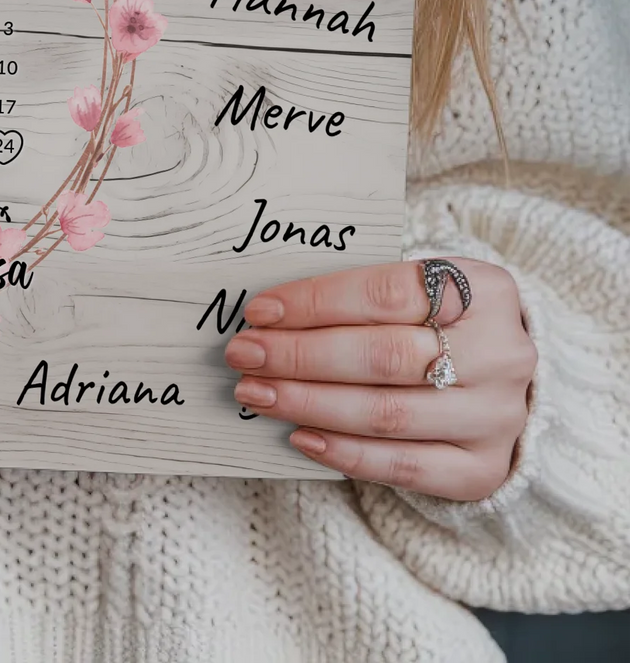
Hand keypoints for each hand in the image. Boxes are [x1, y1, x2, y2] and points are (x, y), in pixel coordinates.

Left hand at [226, 259, 535, 500]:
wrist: (512, 376)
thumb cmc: (443, 320)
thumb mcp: (423, 286)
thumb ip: (363, 293)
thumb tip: (272, 313)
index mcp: (484, 291)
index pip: (385, 293)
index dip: (316, 302)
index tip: (259, 311)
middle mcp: (499, 354)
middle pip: (382, 356)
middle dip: (300, 355)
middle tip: (244, 354)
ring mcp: (496, 416)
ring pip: (387, 413)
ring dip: (309, 403)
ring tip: (256, 393)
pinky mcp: (484, 469)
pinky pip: (405, 467)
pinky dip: (347, 453)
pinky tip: (300, 437)